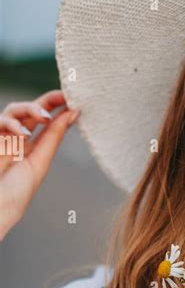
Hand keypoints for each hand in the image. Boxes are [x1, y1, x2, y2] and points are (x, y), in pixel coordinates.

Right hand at [0, 90, 79, 240]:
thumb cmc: (17, 192)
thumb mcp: (40, 161)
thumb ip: (54, 136)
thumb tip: (73, 113)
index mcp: (31, 147)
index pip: (46, 120)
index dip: (58, 106)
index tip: (74, 98)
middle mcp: (16, 139)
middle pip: (31, 110)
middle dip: (47, 100)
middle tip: (64, 95)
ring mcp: (3, 137)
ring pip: (14, 110)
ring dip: (30, 109)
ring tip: (44, 117)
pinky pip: (0, 121)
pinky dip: (13, 124)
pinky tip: (23, 134)